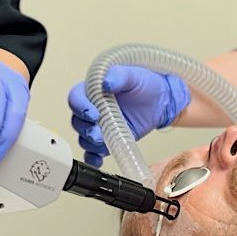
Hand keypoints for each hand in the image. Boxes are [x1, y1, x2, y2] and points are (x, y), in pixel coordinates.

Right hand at [66, 66, 190, 166]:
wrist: (160, 101)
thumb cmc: (145, 84)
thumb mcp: (134, 75)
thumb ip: (119, 75)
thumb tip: (105, 83)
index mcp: (93, 90)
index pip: (76, 98)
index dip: (80, 107)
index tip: (93, 113)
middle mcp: (92, 108)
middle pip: (78, 121)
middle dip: (86, 129)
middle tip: (98, 134)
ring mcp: (99, 126)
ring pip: (84, 137)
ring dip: (90, 143)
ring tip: (102, 143)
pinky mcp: (108, 139)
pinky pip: (94, 151)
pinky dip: (93, 157)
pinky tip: (98, 159)